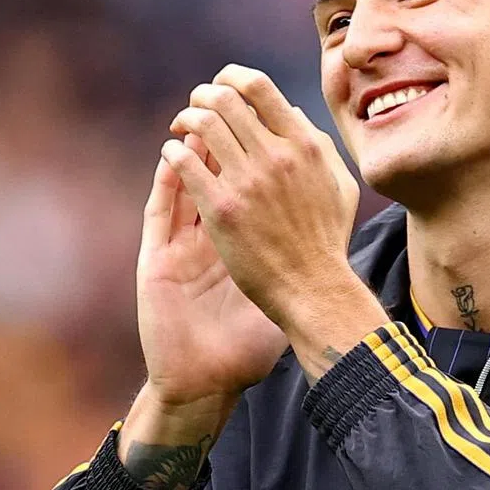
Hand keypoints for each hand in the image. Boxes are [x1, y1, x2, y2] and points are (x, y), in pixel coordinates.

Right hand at [136, 130, 287, 406]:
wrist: (208, 379)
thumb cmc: (248, 344)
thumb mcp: (280, 297)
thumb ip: (299, 265)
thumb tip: (333, 224)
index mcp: (233, 242)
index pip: (244, 185)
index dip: (257, 154)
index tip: (276, 129)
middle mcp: (204, 239)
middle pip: (212, 174)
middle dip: (221, 137)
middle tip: (236, 109)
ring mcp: (178, 248)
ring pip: (183, 183)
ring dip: (193, 149)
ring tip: (206, 119)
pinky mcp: (156, 261)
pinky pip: (161, 210)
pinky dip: (169, 181)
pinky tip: (176, 156)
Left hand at [163, 65, 362, 330]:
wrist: (313, 288)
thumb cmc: (327, 240)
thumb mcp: (340, 185)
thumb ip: (319, 145)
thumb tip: (291, 113)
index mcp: (303, 145)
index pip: (258, 86)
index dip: (231, 77)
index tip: (221, 86)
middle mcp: (274, 155)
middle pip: (223, 98)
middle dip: (201, 96)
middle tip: (194, 109)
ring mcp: (247, 181)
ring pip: (201, 124)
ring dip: (184, 120)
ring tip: (180, 131)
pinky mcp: (222, 208)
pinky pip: (184, 162)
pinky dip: (173, 152)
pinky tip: (172, 157)